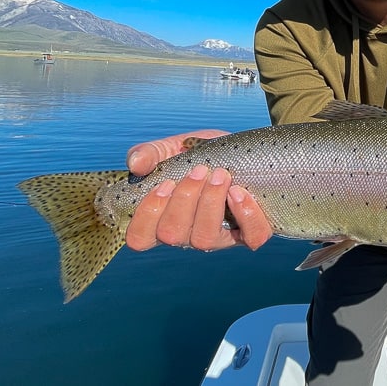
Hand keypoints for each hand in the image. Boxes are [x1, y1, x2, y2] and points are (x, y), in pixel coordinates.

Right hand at [124, 130, 273, 252]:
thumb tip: (135, 163)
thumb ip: (150, 154)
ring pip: (204, 238)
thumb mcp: (172, 148)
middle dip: (184, 199)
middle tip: (199, 170)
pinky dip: (246, 215)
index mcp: (163, 218)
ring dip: (210, 203)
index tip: (165, 183)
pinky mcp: (250, 232)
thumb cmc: (201, 154)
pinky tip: (240, 191)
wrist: (242, 151)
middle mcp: (188, 234)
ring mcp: (219, 237)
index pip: (139, 237)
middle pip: (171, 235)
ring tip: (221, 175)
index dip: (147, 215)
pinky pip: (251, 237)